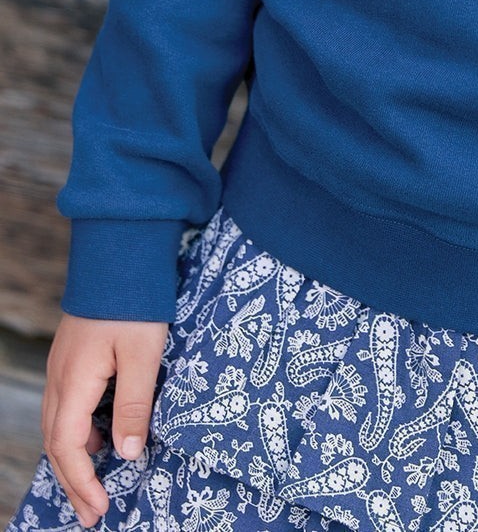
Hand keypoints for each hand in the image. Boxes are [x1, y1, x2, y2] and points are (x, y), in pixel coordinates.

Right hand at [41, 312, 170, 528]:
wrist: (121, 251)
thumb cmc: (135, 300)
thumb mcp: (143, 355)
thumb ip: (134, 405)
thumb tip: (127, 454)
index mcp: (74, 381)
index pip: (67, 446)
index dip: (82, 481)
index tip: (100, 508)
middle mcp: (60, 377)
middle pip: (56, 442)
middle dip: (73, 481)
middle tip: (92, 513)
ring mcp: (63, 364)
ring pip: (58, 424)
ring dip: (74, 457)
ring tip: (96, 484)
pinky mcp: (73, 355)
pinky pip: (66, 405)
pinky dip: (77, 430)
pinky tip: (99, 437)